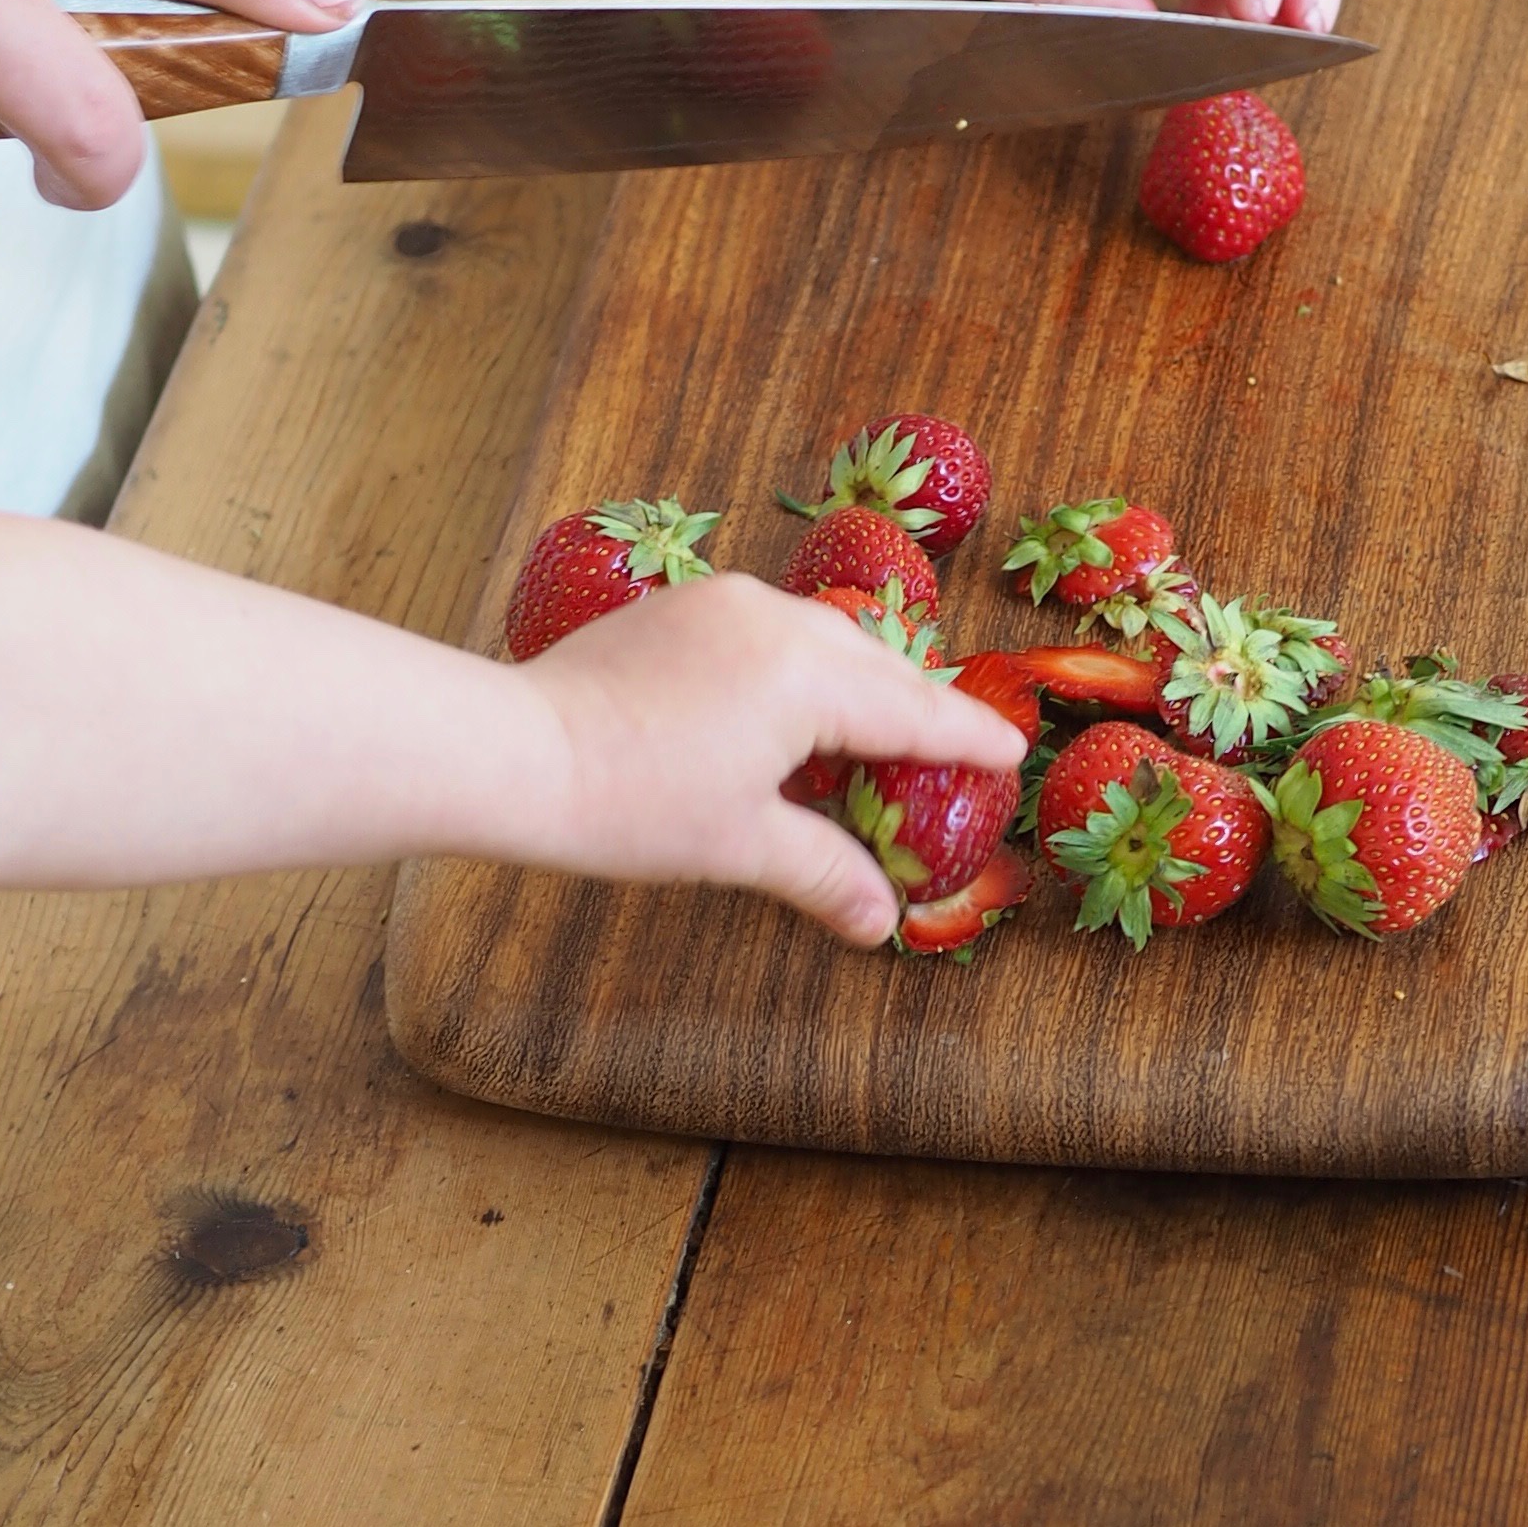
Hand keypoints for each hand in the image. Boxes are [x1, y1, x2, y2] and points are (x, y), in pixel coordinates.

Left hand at [516, 577, 1027, 946]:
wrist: (517, 752)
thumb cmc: (633, 804)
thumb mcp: (741, 846)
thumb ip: (824, 873)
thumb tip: (882, 922)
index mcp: (809, 675)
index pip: (912, 711)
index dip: (965, 737)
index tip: (1010, 749)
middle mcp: (776, 620)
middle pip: (874, 665)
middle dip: (916, 707)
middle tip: (953, 745)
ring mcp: (723, 604)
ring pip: (820, 639)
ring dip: (856, 683)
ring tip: (876, 729)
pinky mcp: (679, 607)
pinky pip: (768, 631)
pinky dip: (799, 668)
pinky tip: (790, 709)